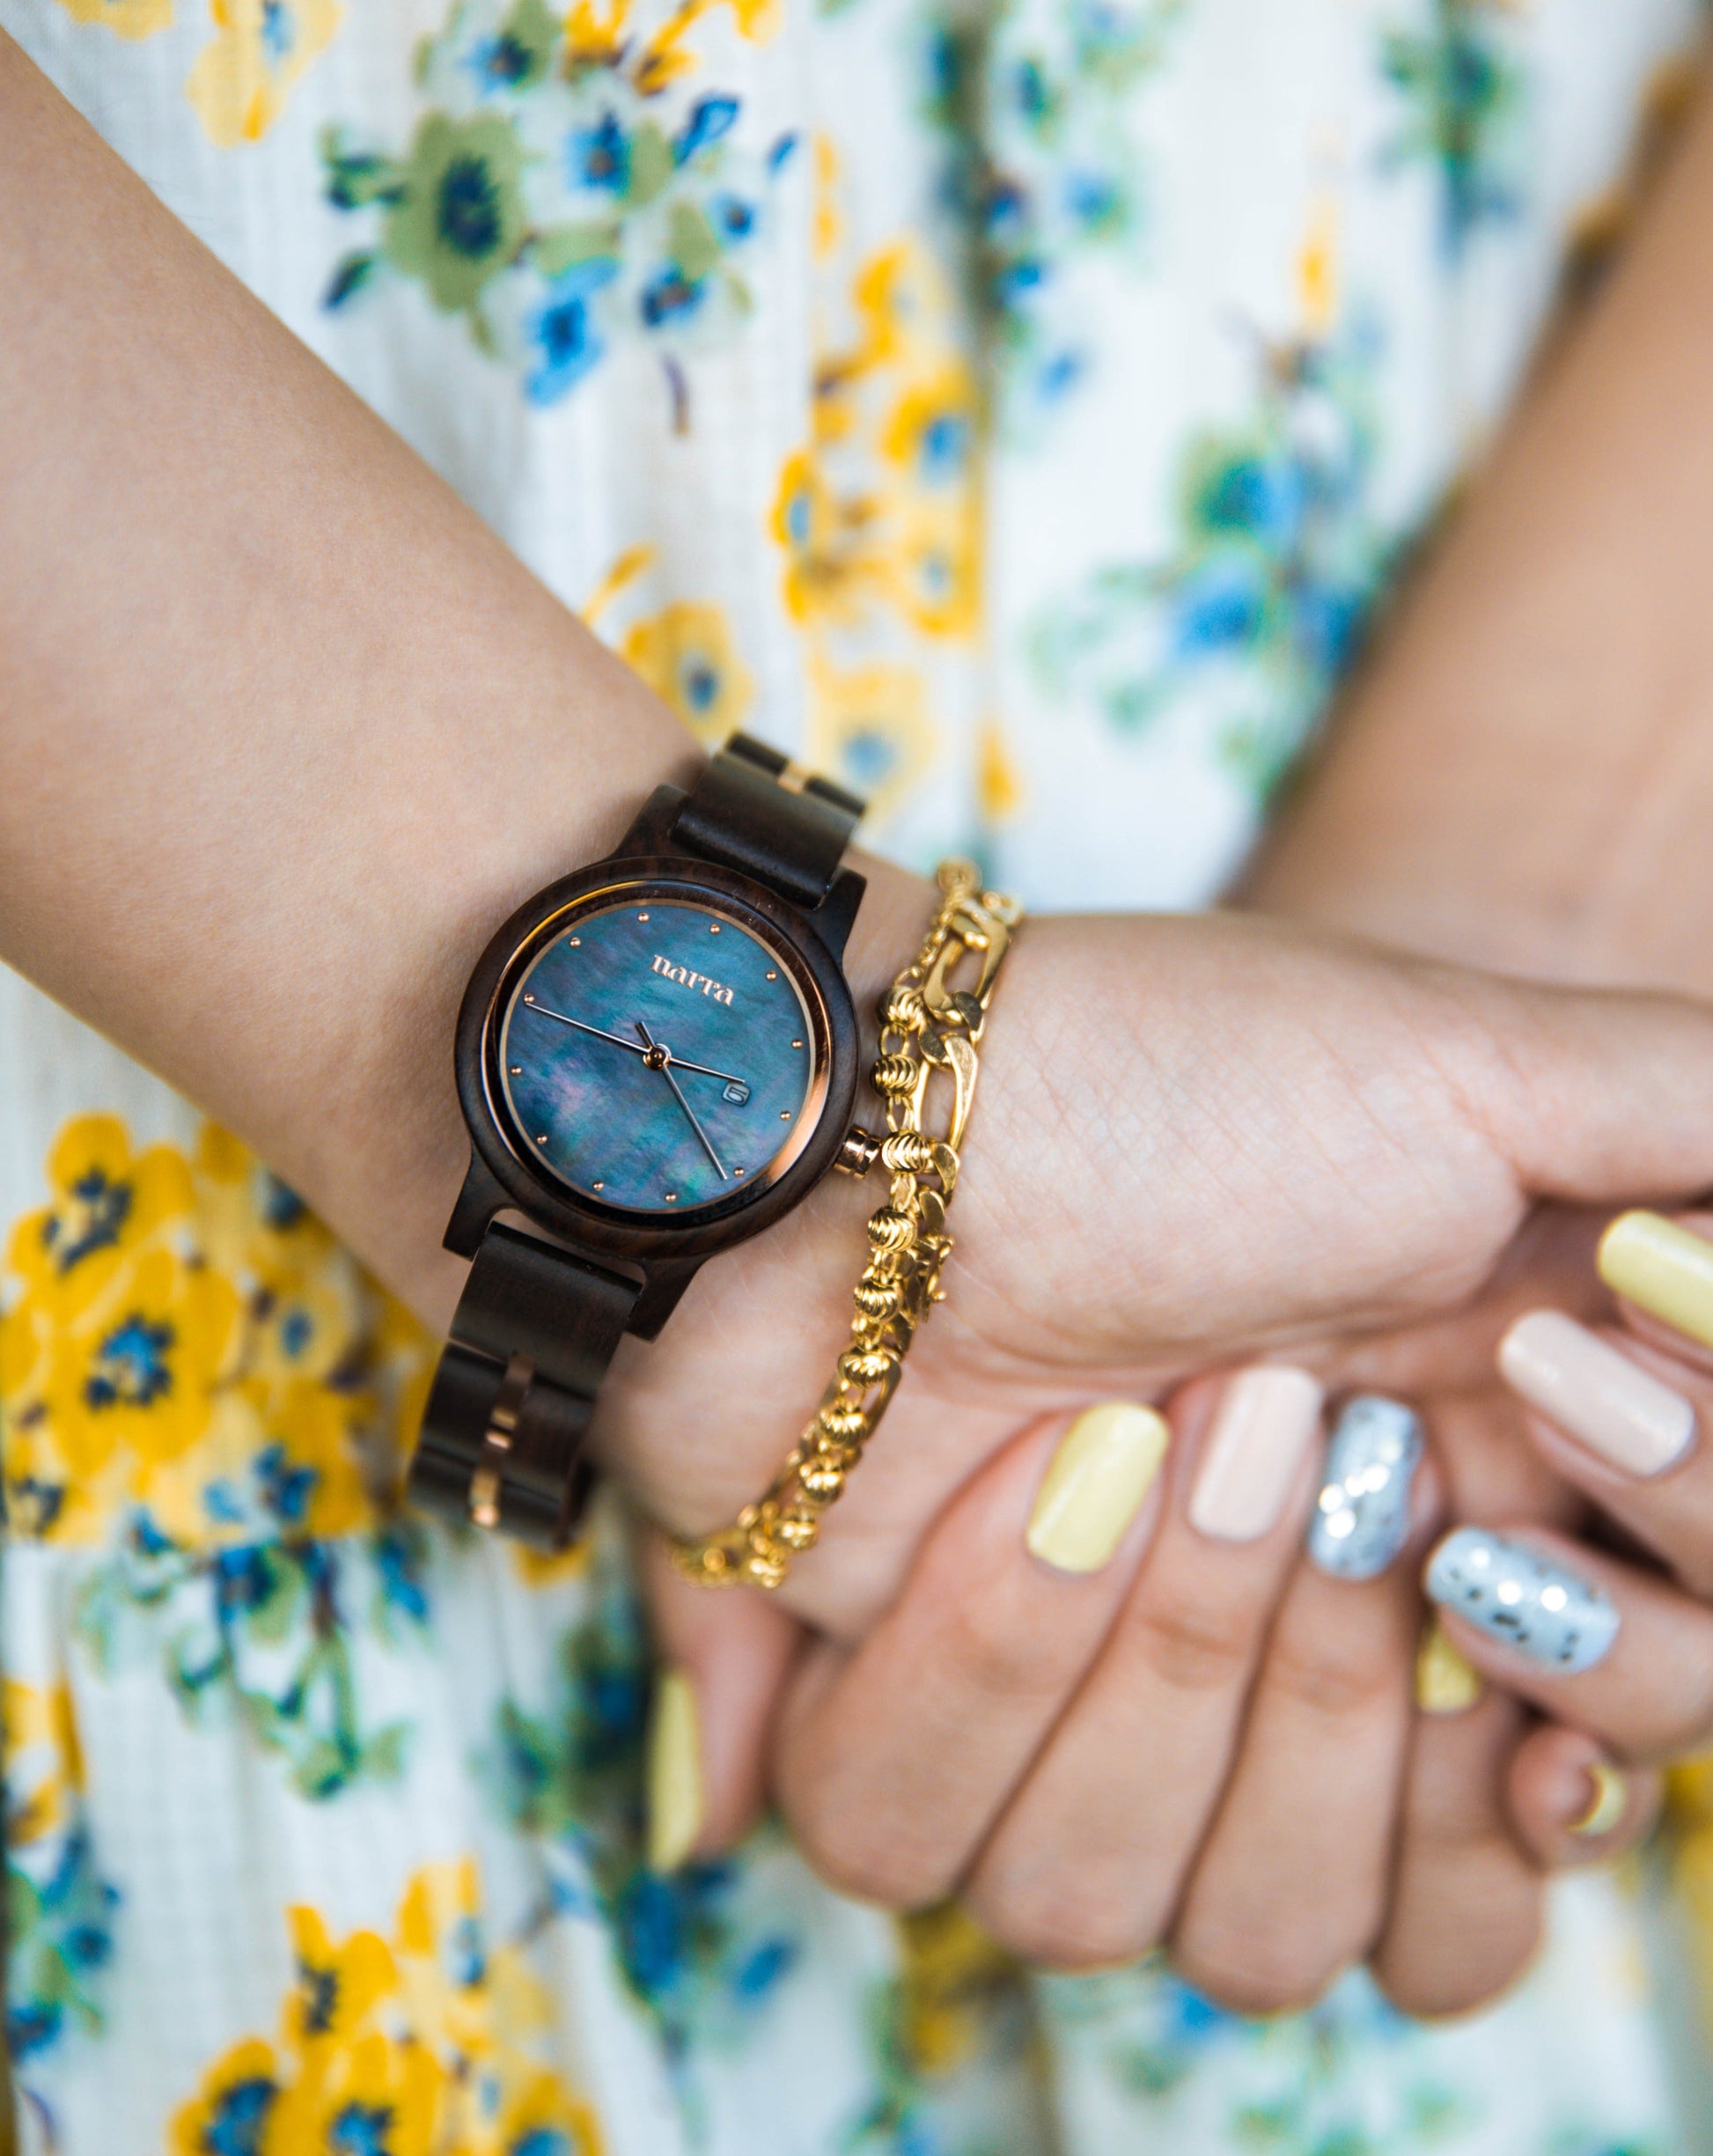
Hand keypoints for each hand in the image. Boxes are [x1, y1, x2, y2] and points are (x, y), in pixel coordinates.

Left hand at [606, 907, 1712, 1997]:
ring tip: (1105, 1432)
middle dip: (1319, 1683)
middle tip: (1284, 1421)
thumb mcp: (1493, 1073)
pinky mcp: (896, 1718)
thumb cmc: (1180, 1082)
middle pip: (1361, 1925)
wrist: (888, 1094)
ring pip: (1135, 1918)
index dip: (1568, 1733)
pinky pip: (922, 1855)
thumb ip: (1698, 1127)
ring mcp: (1073, 1712)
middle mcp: (1274, 1669)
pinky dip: (955, 1672)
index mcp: (1450, 1556)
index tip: (1511, 1550)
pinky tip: (975, 1483)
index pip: (1560, 1818)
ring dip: (1137, 1663)